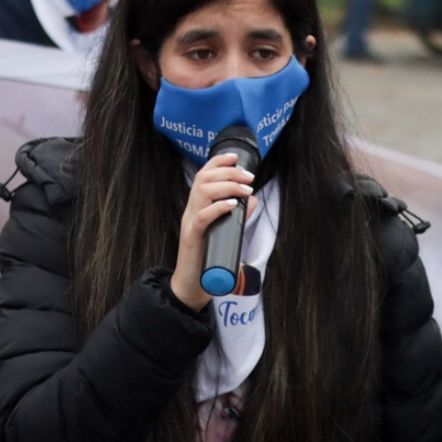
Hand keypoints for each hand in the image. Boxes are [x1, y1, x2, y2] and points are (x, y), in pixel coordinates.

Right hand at [170, 153, 257, 310]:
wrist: (192, 284)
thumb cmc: (209, 257)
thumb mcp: (226, 232)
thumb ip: (238, 216)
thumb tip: (251, 200)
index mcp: (197, 207)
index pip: (203, 176)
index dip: (217, 162)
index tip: (235, 156)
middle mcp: (191, 211)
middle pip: (204, 179)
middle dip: (228, 172)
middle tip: (249, 177)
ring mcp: (190, 224)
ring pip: (202, 193)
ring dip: (227, 186)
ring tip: (245, 189)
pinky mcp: (192, 238)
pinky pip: (202, 218)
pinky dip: (217, 208)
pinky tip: (231, 205)